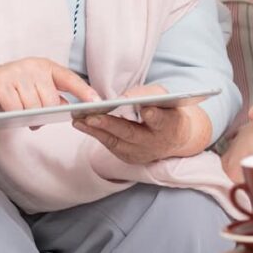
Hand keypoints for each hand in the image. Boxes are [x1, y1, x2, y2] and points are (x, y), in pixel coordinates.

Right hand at [0, 57, 99, 113]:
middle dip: (45, 113)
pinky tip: (10, 113)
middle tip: (35, 118)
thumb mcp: (32, 87)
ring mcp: (16, 74)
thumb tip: (71, 107)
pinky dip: (15, 115)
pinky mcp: (1, 84)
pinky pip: (16, 108)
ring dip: (29, 117)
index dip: (84, 91)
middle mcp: (32, 66)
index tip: (98, 102)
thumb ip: (50, 95)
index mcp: (44, 66)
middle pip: (50, 100)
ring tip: (22, 115)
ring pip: (34, 106)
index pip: (69, 78)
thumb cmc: (7, 88)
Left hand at [71, 84, 210, 164]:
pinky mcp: (129, 157)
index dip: (153, 116)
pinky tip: (82, 124)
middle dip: (110, 125)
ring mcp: (141, 153)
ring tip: (78, 119)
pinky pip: (110, 146)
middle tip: (92, 116)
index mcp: (169, 125)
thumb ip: (150, 95)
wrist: (174, 137)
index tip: (145, 109)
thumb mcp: (165, 98)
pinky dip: (96, 134)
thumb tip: (125, 97)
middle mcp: (155, 143)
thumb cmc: (166, 110)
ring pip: (116, 142)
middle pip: (131, 134)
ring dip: (95, 131)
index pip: (161, 121)